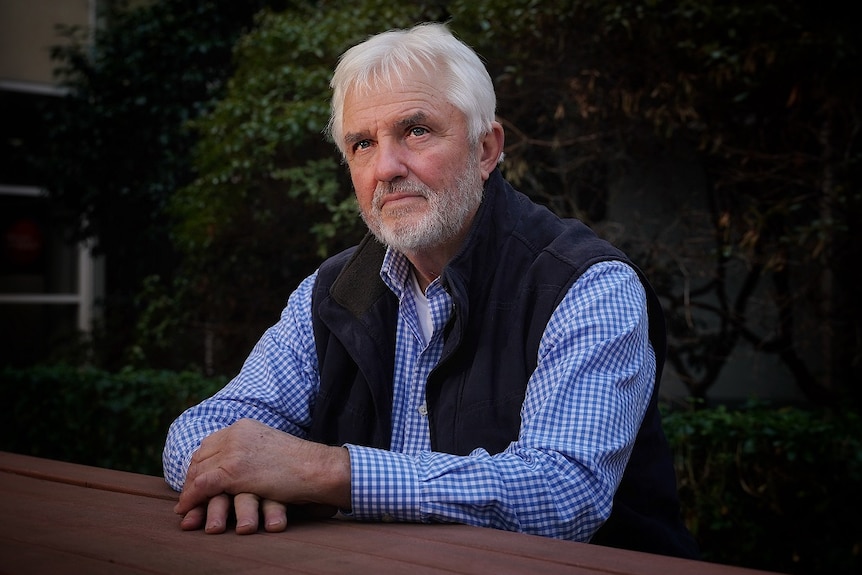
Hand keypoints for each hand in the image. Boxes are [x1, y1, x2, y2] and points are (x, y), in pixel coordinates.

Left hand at [174, 418, 350, 532]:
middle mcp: (235, 434)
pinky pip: (202, 486)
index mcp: (244, 426)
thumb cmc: (301, 464)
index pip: (211, 443)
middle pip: (201, 456)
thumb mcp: (270, 448)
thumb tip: (240, 465)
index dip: (201, 463)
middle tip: (189, 495)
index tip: (197, 478)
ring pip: (199, 471)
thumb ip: (252, 450)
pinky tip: (187, 509)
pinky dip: (191, 499)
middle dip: (192, 476)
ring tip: (186, 505)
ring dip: (189, 490)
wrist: (316, 468)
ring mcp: (233, 451)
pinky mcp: (233, 471)